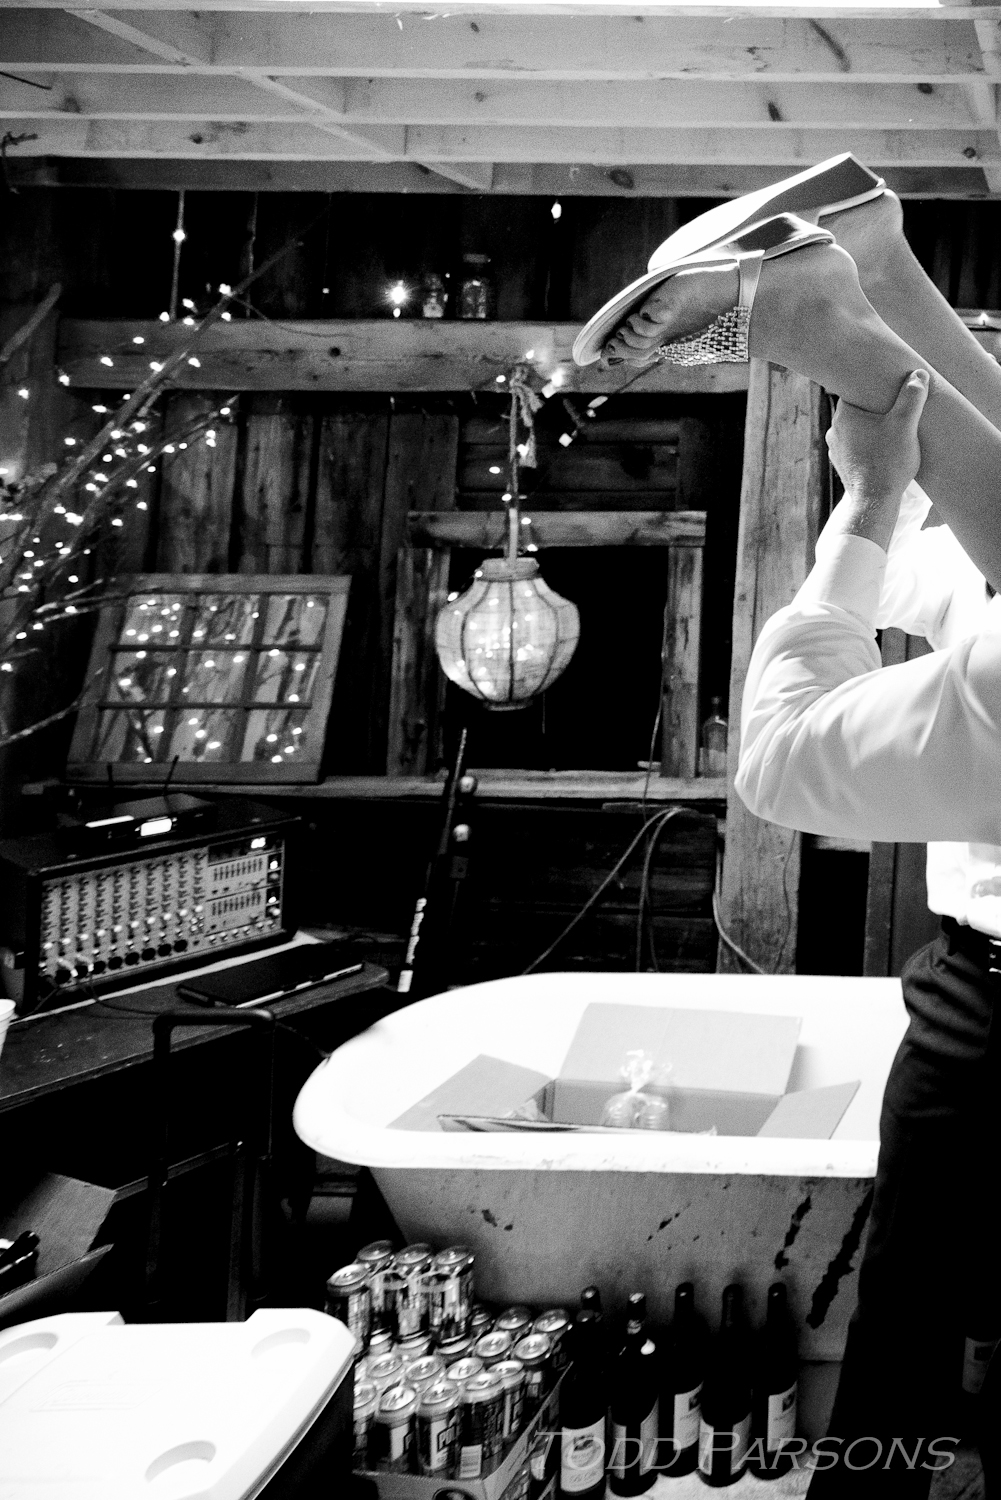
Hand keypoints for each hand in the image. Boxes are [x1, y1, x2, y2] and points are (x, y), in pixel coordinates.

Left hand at [825, 368, 929, 549]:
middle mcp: (834, 431)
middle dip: (875, 407)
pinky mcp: (843, 466)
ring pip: (857, 430)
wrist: (875, 503)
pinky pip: (857, 447)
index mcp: (844, 416)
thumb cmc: (888, 463)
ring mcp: (836, 450)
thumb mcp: (905, 425)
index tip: (889, 386)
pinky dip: (869, 445)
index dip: (873, 386)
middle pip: (857, 410)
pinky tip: (885, 448)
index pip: (856, 390)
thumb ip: (911, 397)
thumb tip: (918, 374)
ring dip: (873, 427)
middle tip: (896, 405)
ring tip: (893, 427)